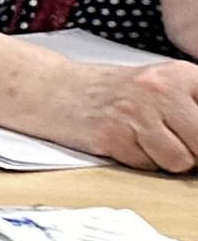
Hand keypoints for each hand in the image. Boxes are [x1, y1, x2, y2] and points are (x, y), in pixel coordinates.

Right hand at [53, 54, 197, 173]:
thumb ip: (193, 108)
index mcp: (181, 75)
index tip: (196, 140)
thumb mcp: (162, 86)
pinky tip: (128, 144)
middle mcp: (161, 90)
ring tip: (150, 143)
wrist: (56, 90)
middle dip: (195, 152)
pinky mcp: (113, 136)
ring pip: (180, 160)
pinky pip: (147, 166)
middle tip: (179, 146)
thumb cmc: (115, 93)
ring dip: (168, 160)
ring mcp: (136, 113)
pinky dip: (141, 162)